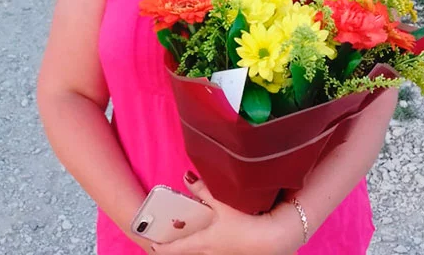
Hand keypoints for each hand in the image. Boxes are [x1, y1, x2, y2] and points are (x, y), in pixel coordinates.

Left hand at [150, 172, 303, 254]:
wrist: (272, 239)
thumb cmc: (245, 224)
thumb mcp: (222, 204)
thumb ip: (204, 189)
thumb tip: (186, 177)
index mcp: (203, 243)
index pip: (176, 249)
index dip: (162, 247)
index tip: (150, 245)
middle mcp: (210, 253)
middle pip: (188, 251)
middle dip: (177, 244)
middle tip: (169, 235)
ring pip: (202, 250)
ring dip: (194, 242)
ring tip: (190, 231)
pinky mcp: (234, 253)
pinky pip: (215, 248)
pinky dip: (209, 242)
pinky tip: (214, 230)